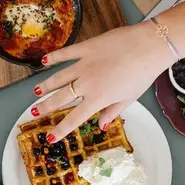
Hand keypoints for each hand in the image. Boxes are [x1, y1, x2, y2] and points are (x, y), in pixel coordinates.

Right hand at [33, 23, 173, 140]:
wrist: (149, 46)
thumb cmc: (143, 74)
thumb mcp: (129, 98)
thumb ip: (113, 112)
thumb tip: (102, 125)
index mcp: (98, 99)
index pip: (74, 118)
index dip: (61, 129)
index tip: (50, 138)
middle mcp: (86, 83)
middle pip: (61, 98)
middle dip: (46, 106)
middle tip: (35, 112)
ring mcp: (84, 64)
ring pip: (59, 77)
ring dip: (45, 85)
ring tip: (35, 92)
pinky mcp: (86, 48)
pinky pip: (66, 54)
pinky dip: (54, 57)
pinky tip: (44, 61)